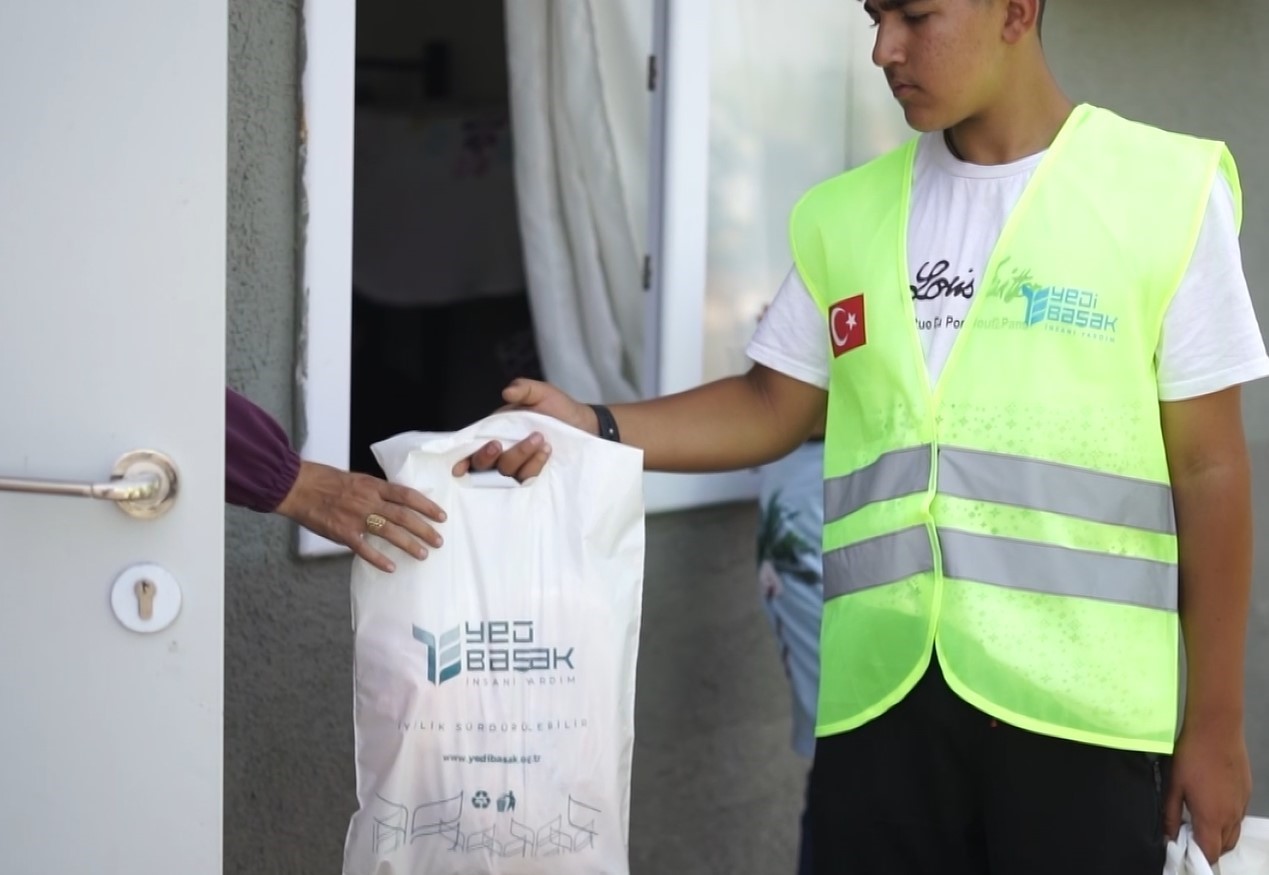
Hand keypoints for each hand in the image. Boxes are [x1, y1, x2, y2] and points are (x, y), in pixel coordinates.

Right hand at [276, 460, 445, 572]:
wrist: (298, 486)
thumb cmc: (325, 481)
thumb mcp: (356, 479)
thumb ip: (375, 491)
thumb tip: (395, 502)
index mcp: (373, 485)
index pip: (407, 495)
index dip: (427, 506)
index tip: (442, 516)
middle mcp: (369, 500)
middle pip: (404, 516)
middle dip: (424, 529)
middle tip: (439, 540)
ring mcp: (356, 517)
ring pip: (390, 532)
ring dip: (409, 544)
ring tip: (423, 554)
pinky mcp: (342, 532)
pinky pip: (364, 549)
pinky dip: (379, 559)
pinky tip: (391, 567)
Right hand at [451, 379, 595, 480]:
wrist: (583, 423)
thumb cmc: (557, 406)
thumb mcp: (541, 392)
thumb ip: (524, 389)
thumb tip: (506, 393)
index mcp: (496, 430)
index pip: (473, 446)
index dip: (463, 458)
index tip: (458, 467)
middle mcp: (503, 449)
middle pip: (484, 464)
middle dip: (487, 456)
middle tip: (498, 445)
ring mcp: (517, 463)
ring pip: (506, 470)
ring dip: (520, 456)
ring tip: (541, 440)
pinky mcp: (532, 473)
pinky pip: (526, 477)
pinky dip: (534, 464)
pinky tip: (546, 451)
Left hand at [1164, 718, 1251, 862]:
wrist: (1217, 730)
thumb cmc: (1191, 757)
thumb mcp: (1174, 786)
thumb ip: (1170, 814)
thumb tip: (1168, 836)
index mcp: (1212, 817)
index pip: (1210, 852)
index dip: (1197, 856)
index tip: (1184, 850)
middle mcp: (1232, 816)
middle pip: (1224, 846)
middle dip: (1207, 848)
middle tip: (1188, 835)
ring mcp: (1242, 805)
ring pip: (1233, 833)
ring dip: (1218, 835)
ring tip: (1198, 821)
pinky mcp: (1247, 794)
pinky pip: (1239, 817)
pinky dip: (1227, 821)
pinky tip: (1211, 805)